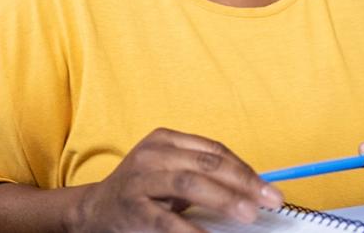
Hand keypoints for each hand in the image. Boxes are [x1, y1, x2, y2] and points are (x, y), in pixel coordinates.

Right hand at [67, 127, 283, 232]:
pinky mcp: (133, 208)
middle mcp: (152, 154)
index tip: (268, 188)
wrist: (95, 210)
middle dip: (241, 182)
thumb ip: (203, 173)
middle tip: (267, 200)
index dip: (244, 169)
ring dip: (223, 198)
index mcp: (165, 140)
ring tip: (247, 213)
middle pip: (206, 164)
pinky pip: (166, 221)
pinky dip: (191, 231)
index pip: (214, 150)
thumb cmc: (142, 191)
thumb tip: (251, 188)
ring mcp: (140, 180)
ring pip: (189, 184)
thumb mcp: (169, 171)